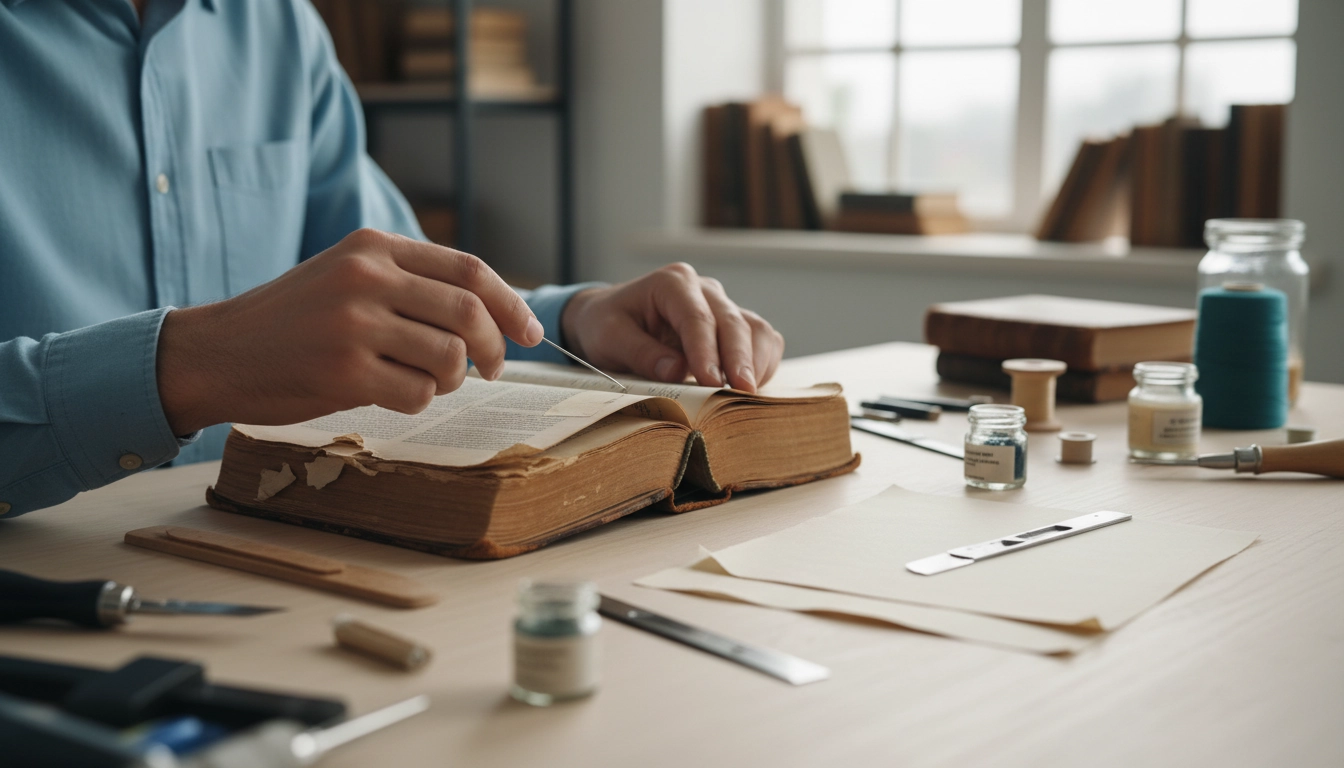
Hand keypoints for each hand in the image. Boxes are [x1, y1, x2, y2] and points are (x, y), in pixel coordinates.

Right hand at [156, 229, 541, 433]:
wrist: (216, 353)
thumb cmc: (293, 321)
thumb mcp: (347, 275)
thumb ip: (410, 282)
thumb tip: (492, 313)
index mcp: (374, 246)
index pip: (469, 269)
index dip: (511, 303)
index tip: (530, 332)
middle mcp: (367, 277)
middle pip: (469, 311)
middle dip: (494, 347)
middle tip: (492, 370)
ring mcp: (354, 324)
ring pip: (450, 355)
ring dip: (453, 379)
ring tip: (430, 382)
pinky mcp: (343, 371)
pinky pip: (418, 392)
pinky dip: (421, 401)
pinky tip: (396, 394)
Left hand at [560, 263, 783, 392]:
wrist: (611, 318)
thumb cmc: (607, 325)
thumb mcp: (608, 338)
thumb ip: (640, 353)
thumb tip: (676, 372)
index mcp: (672, 283)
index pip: (697, 317)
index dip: (707, 351)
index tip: (712, 382)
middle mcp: (704, 289)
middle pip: (733, 322)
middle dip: (739, 360)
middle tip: (741, 393)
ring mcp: (722, 305)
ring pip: (755, 329)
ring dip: (755, 363)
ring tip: (746, 396)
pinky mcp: (734, 324)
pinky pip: (761, 339)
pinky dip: (762, 363)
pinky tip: (750, 388)